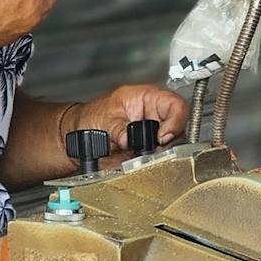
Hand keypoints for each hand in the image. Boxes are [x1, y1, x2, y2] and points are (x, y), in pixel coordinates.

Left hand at [71, 85, 189, 152]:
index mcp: (147, 98)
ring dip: (162, 152)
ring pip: (173, 144)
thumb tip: (128, 138)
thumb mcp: (104, 117)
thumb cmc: (91, 116)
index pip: (175, 105)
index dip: (175, 121)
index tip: (163, 136)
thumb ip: (118, 128)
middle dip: (169, 140)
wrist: (81, 135)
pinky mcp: (149, 150)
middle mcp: (154, 115)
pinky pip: (161, 157)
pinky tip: (142, 160)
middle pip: (179, 126)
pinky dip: (155, 162)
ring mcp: (153, 133)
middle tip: (154, 148)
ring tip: (143, 154)